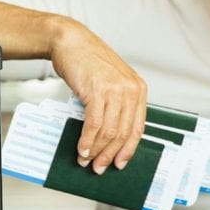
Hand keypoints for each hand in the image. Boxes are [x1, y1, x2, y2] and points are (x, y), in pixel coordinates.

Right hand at [49, 19, 146, 173]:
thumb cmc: (88, 63)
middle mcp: (131, 90)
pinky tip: (81, 148)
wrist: (70, 42)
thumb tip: (109, 138)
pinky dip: (87, 140)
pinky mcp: (98, 90)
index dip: (128, 149)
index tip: (120, 163)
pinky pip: (95, 123)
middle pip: (123, 133)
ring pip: (109, 131)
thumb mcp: (110, 83)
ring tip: (85, 160)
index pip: (138, 128)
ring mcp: (116, 90)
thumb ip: (115, 105)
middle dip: (110, 154)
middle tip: (99, 167)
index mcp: (138, 89)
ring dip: (96, 150)